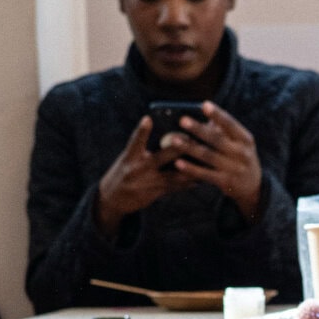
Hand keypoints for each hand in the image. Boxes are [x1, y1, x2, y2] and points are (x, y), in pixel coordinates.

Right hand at [95, 117, 193, 232]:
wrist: (112, 199)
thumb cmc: (124, 171)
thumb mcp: (128, 157)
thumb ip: (142, 147)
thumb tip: (162, 134)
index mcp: (130, 156)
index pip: (135, 141)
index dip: (142, 130)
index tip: (147, 119)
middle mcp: (138, 169)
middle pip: (162, 157)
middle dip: (178, 149)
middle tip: (193, 139)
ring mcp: (147, 183)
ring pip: (173, 175)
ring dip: (190, 168)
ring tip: (205, 161)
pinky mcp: (154, 194)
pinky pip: (174, 188)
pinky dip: (187, 183)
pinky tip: (200, 179)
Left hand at [169, 102, 263, 220]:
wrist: (253, 186)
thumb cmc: (240, 157)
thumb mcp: (240, 142)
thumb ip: (224, 128)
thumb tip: (204, 108)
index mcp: (245, 139)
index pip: (230, 124)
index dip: (217, 114)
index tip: (204, 104)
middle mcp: (241, 153)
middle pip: (217, 139)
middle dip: (199, 129)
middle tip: (182, 120)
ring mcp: (234, 169)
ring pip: (208, 156)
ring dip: (190, 147)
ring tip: (174, 140)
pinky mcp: (225, 182)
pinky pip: (205, 174)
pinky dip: (191, 169)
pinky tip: (178, 163)